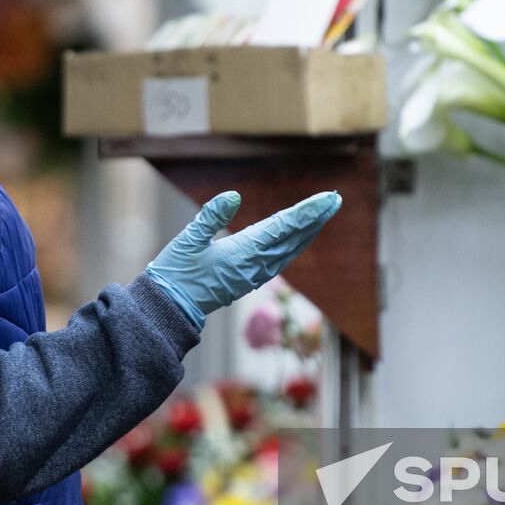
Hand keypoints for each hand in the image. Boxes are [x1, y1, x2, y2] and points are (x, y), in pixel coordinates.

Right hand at [144, 190, 342, 328]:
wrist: (170, 308)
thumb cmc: (175, 272)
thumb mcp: (188, 239)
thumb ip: (210, 216)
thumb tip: (234, 196)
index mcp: (242, 253)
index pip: (282, 227)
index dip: (306, 212)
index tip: (327, 200)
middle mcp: (253, 265)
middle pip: (292, 238)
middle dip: (315, 219)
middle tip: (335, 200)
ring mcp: (252, 275)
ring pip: (289, 251)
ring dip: (307, 232)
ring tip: (322, 215)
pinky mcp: (247, 280)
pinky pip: (279, 261)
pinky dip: (293, 246)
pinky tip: (298, 240)